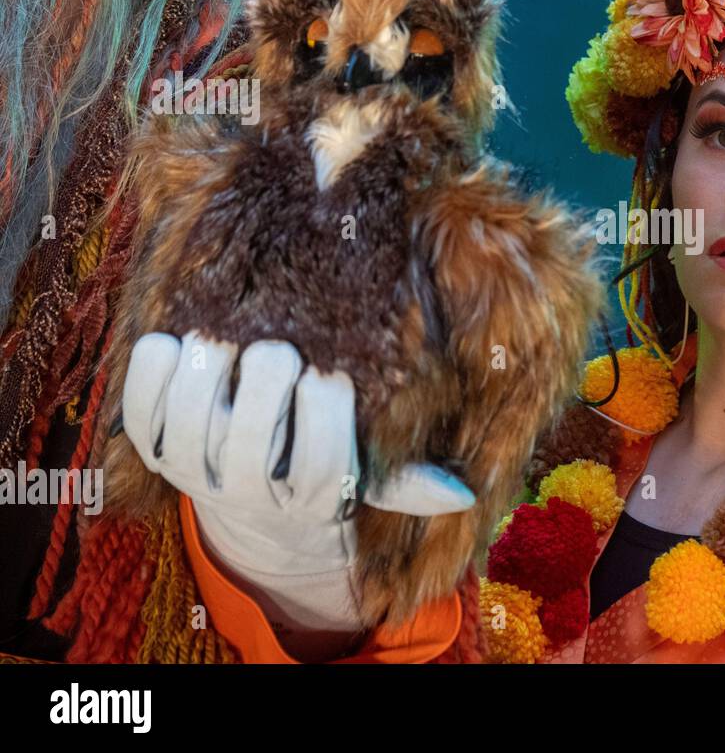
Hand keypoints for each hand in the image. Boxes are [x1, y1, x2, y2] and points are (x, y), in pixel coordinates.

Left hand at [121, 330, 473, 645]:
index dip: (325, 414)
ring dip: (208, 368)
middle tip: (278, 350)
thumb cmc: (321, 464)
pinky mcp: (153, 449)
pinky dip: (153, 369)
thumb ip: (410, 481)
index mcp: (309, 499)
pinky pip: (139, 410)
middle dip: (265, 381)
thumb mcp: (368, 479)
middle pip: (249, 439)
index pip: (321, 465)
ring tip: (227, 342)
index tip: (332, 377)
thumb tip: (464, 493)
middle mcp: (246, 493)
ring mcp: (194, 472)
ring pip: (191, 415)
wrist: (249, 502)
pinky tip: (176, 346)